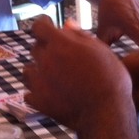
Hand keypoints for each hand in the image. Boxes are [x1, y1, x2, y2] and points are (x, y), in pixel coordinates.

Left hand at [23, 17, 138, 136]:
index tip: (48, 26)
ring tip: (54, 76)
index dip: (43, 24)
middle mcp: (46, 59)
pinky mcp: (38, 101)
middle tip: (61, 57)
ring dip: (38, 69)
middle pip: (35, 48)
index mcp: (60, 43)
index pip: (39, 26)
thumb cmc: (110, 79)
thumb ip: (81, 35)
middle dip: (45, 48)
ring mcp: (40, 81)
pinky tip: (49, 93)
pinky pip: (29, 93)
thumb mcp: (101, 50)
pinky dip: (36, 92)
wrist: (106, 113)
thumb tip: (67, 24)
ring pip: (29, 69)